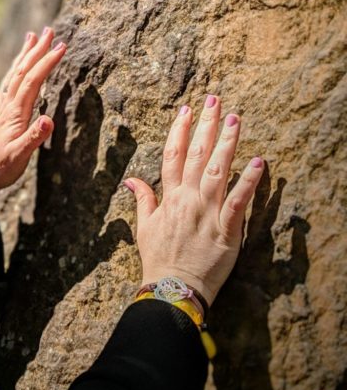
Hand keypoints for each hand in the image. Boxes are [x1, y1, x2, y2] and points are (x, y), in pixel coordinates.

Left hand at [0, 28, 66, 199]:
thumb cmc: (2, 167)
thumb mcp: (20, 156)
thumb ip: (34, 138)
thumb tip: (48, 119)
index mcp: (15, 113)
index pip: (32, 81)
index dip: (46, 63)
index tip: (62, 46)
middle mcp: (9, 105)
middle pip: (23, 71)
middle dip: (37, 49)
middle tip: (50, 30)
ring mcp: (6, 108)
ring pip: (16, 74)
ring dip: (26, 54)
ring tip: (32, 35)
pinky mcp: (5, 113)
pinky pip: (12, 83)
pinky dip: (18, 69)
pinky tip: (20, 65)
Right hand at [124, 95, 263, 307]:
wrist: (172, 288)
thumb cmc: (158, 260)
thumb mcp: (144, 227)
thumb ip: (143, 200)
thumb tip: (131, 180)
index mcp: (170, 197)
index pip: (173, 155)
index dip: (180, 130)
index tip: (186, 110)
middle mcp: (188, 199)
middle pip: (198, 154)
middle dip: (206, 125)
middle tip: (215, 100)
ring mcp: (207, 212)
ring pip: (218, 170)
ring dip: (227, 143)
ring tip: (236, 119)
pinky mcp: (226, 229)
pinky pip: (239, 201)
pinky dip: (249, 182)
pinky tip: (259, 162)